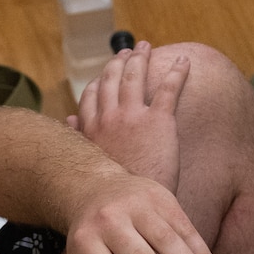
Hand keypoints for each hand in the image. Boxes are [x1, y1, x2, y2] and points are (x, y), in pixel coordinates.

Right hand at [68, 42, 188, 191]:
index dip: (98, 80)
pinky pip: (170, 88)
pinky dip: (178, 71)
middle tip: (128, 51)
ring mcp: (134, 116)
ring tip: (145, 47)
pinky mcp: (160, 120)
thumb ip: (81, 138)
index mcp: (93, 131)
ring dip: (141, 58)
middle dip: (119, 62)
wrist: (132, 207)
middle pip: (112, 80)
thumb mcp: (91, 165)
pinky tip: (184, 60)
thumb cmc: (113, 194)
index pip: (91, 96)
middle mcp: (110, 118)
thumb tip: (69, 120)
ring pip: (136, 77)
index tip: (105, 71)